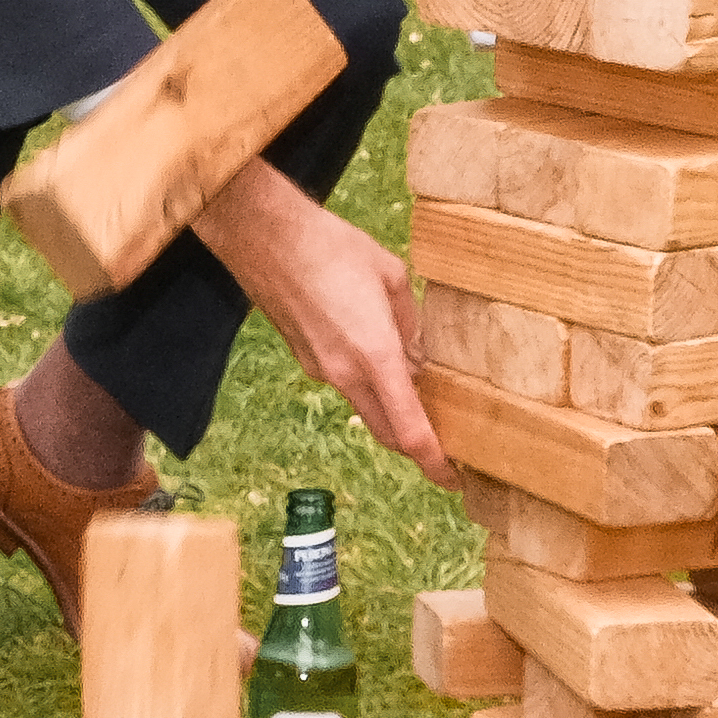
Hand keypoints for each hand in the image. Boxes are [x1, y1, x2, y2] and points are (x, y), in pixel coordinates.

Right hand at [190, 160, 456, 487]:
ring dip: (391, 414)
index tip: (453, 480)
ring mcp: (320, 370)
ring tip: (419, 397)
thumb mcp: (391, 274)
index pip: (409, 430)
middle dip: (417, 447)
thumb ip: (410, 320)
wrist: (264, 237)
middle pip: (387, 432)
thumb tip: (417, 352)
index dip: (434, 463)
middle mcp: (346, 374)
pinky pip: (344, 384)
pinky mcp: (304, 358)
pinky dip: (368, 386)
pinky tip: (378, 359)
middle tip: (446, 449)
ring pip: (364, 408)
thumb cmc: (331, 246)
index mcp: (375, 355)